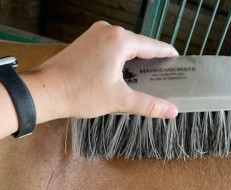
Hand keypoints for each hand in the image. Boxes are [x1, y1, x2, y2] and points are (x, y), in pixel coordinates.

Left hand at [23, 21, 178, 122]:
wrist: (47, 92)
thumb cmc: (81, 93)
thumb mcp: (120, 100)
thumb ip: (148, 104)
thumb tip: (171, 110)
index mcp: (119, 40)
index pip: (152, 46)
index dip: (166, 53)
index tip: (176, 59)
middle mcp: (107, 31)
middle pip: (138, 44)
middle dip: (150, 59)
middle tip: (162, 74)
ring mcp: (94, 35)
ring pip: (123, 46)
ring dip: (134, 59)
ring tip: (145, 76)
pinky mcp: (85, 42)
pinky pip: (110, 47)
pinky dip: (120, 58)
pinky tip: (123, 72)